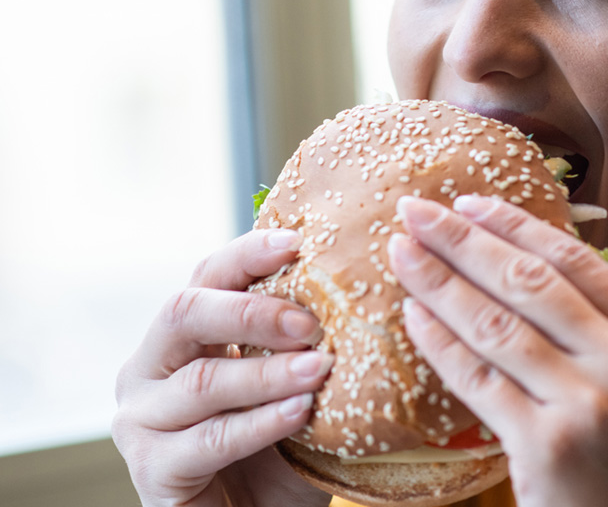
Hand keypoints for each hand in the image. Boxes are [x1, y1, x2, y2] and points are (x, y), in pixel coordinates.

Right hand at [112, 228, 333, 506]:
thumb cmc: (276, 446)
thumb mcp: (291, 384)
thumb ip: (302, 341)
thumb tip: (362, 283)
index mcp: (182, 334)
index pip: (207, 275)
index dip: (248, 254)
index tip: (297, 243)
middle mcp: (148, 368)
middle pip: (186, 313)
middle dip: (252, 311)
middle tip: (310, 322)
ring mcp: (141, 419)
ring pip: (202, 381)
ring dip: (267, 373)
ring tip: (320, 368)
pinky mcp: (150, 470)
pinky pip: (210, 439)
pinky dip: (260, 423)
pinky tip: (300, 412)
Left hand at [390, 195, 607, 506]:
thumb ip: (607, 330)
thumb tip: (531, 266)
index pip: (577, 262)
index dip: (516, 226)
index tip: (468, 203)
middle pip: (530, 282)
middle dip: (464, 240)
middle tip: (415, 211)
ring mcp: (591, 404)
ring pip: (498, 325)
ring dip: (440, 283)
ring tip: (402, 255)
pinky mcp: (548, 448)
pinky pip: (479, 381)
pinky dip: (442, 345)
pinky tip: (414, 318)